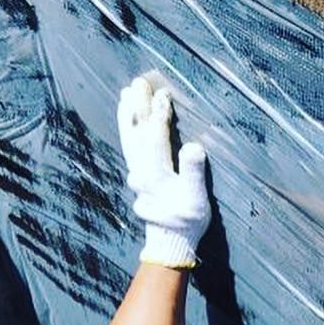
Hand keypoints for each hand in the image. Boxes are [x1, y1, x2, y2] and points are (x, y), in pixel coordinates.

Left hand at [116, 72, 209, 268]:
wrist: (170, 241)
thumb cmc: (187, 219)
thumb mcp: (196, 199)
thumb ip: (193, 172)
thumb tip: (193, 147)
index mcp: (156, 173)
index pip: (155, 136)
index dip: (159, 114)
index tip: (164, 94)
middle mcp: (141, 171)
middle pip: (136, 132)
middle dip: (138, 107)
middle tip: (139, 83)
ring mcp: (136, 173)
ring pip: (128, 138)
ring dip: (128, 115)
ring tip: (126, 93)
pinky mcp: (137, 176)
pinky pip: (129, 147)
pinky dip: (128, 130)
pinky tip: (129, 119)